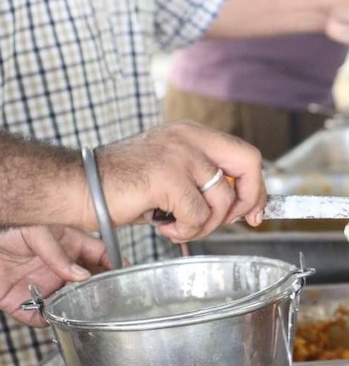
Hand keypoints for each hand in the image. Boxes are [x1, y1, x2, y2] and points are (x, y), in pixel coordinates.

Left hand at [0, 226, 110, 326]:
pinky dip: (44, 320)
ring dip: (73, 309)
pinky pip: (38, 317)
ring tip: (77, 309)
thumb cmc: (8, 228)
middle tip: (105, 298)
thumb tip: (81, 274)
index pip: (101, 255)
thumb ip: (58, 253)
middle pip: (89, 284)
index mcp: (70, 246)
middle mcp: (60, 268)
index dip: (116, 264)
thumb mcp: (38, 231)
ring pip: (68, 303)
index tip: (125, 275)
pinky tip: (47, 316)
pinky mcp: (21, 301)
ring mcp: (43, 285)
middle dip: (99, 292)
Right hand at [96, 120, 266, 242]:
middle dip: (249, 199)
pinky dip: (186, 231)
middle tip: (233, 222)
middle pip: (248, 164)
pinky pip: (198, 215)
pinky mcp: (167, 176)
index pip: (245, 155)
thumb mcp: (170, 175)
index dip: (255, 187)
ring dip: (205, 225)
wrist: (76, 187)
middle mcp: (189, 138)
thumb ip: (203, 183)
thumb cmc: (120, 187)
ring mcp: (178, 154)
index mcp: (191, 134)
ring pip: (222, 201)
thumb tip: (241, 206)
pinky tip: (165, 227)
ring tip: (178, 226)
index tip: (254, 212)